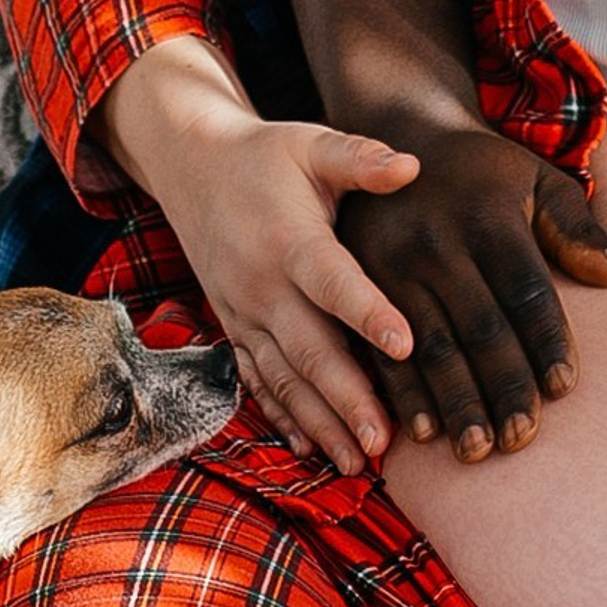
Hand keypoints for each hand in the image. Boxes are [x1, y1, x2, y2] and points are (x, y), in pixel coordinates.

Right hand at [154, 113, 419, 473]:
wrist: (192, 169)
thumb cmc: (267, 157)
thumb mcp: (311, 144)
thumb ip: (360, 158)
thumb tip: (414, 166)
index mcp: (289, 240)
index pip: (331, 281)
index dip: (367, 312)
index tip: (405, 345)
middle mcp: (262, 285)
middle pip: (308, 349)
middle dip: (346, 399)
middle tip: (382, 441)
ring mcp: (244, 313)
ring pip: (283, 378)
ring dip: (319, 423)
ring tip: (356, 462)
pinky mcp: (235, 329)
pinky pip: (256, 380)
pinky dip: (281, 417)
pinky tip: (308, 450)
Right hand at [338, 124, 606, 461]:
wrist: (394, 136)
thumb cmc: (479, 170)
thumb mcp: (533, 176)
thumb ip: (575, 224)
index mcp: (486, 215)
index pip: (525, 290)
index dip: (546, 342)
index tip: (564, 389)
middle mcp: (436, 242)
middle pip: (478, 328)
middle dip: (501, 388)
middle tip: (519, 440)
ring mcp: (390, 265)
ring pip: (428, 347)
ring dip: (452, 403)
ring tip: (474, 451)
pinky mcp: (357, 284)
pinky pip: (378, 347)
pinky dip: (401, 394)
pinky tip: (418, 433)